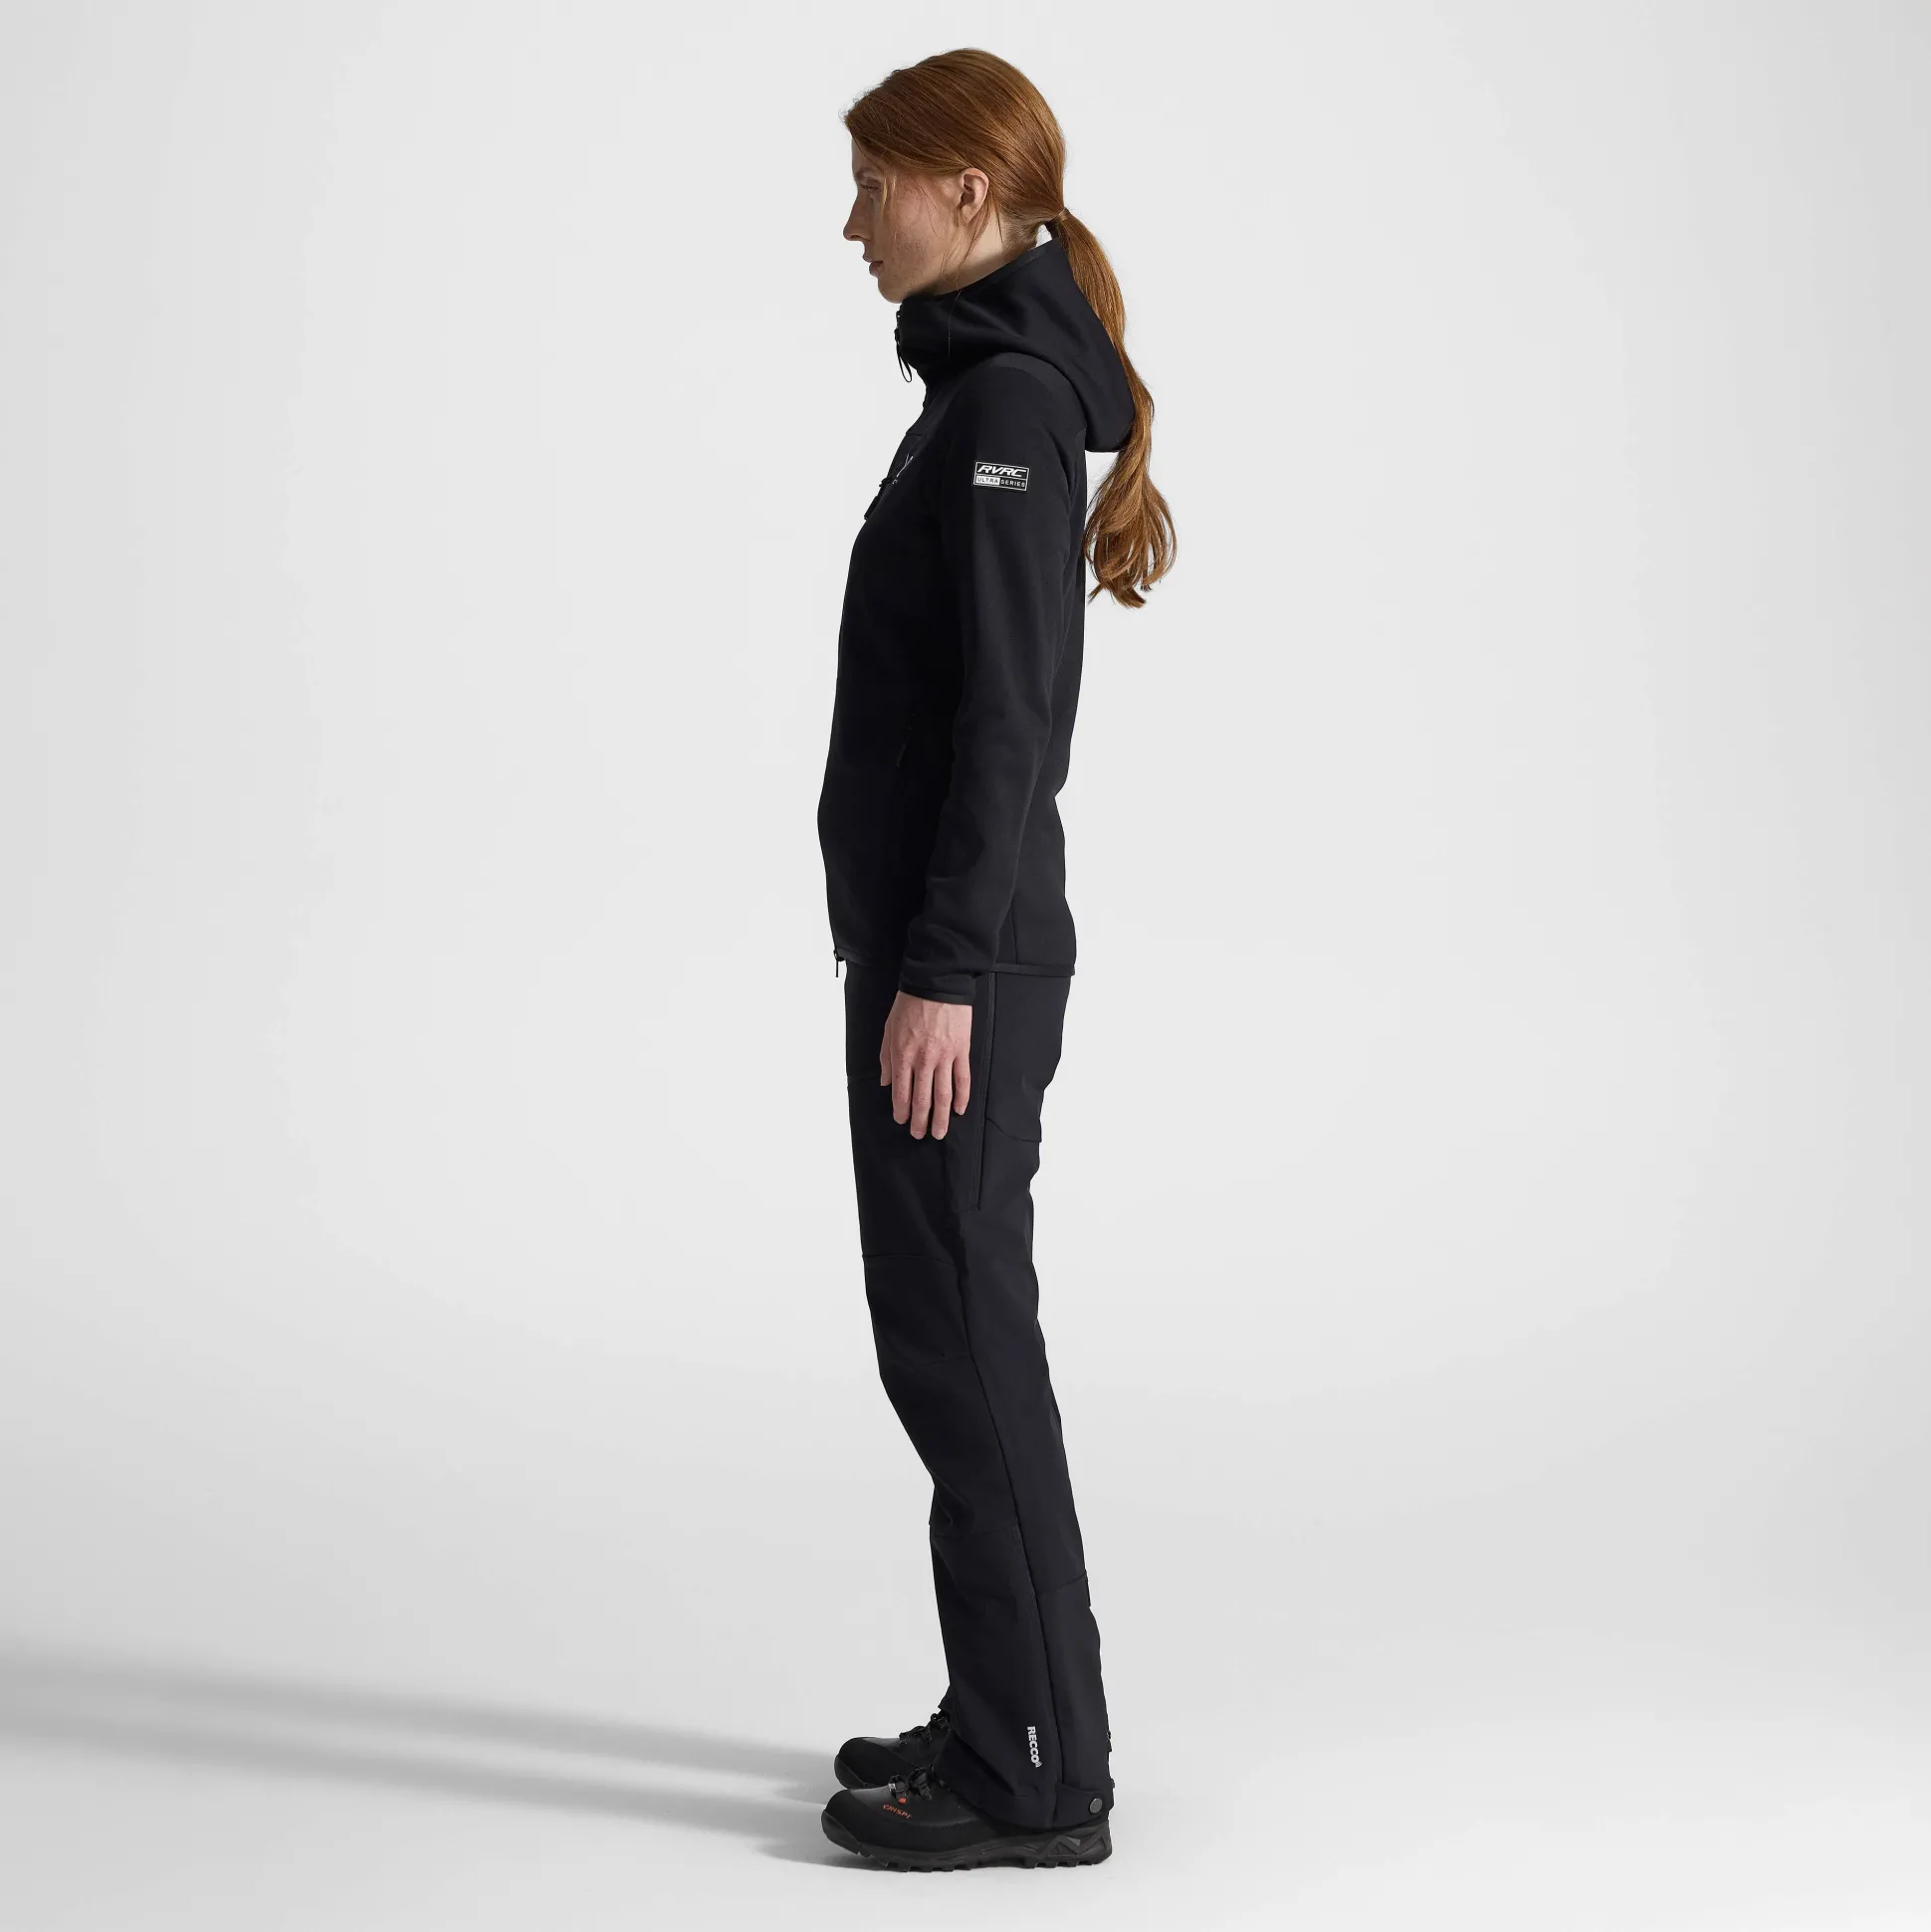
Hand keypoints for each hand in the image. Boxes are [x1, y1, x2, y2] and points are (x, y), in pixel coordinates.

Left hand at [879, 991, 972, 1139]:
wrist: (936, 985)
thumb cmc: (909, 1005)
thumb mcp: (889, 1029)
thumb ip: (886, 1058)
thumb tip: (887, 1083)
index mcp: (903, 1055)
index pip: (901, 1091)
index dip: (901, 1110)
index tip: (901, 1121)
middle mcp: (924, 1060)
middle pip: (922, 1099)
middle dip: (920, 1120)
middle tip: (919, 1134)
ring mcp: (945, 1057)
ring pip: (944, 1095)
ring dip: (942, 1117)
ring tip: (940, 1133)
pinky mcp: (962, 1051)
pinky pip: (963, 1079)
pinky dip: (962, 1097)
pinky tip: (960, 1110)